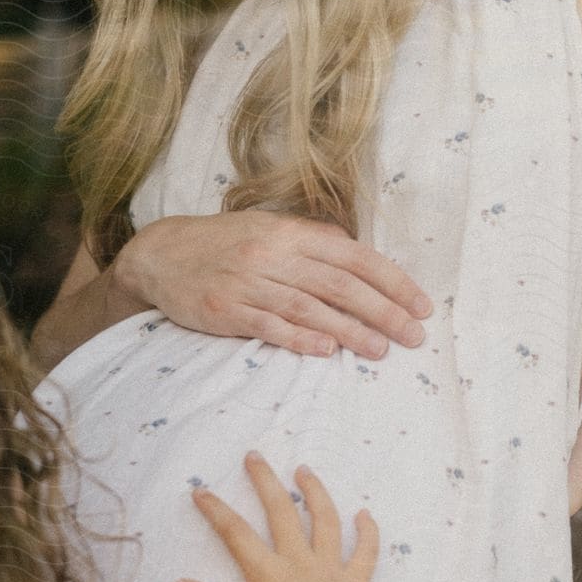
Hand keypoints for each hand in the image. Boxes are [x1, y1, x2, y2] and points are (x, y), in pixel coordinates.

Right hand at [113, 211, 432, 359]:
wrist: (160, 255)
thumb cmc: (225, 244)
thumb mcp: (269, 230)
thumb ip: (312, 242)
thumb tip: (358, 254)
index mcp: (290, 232)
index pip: (354, 256)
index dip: (392, 281)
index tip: (421, 304)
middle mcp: (273, 255)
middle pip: (339, 284)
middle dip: (383, 311)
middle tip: (414, 335)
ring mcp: (248, 283)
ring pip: (309, 307)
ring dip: (349, 331)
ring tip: (381, 350)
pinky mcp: (225, 311)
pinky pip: (268, 326)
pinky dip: (299, 338)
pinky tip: (326, 352)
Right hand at [171, 454, 380, 581]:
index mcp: (271, 575)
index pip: (237, 534)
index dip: (216, 510)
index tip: (200, 491)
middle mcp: (301, 564)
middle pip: (281, 512)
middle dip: (265, 481)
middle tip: (254, 455)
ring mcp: (332, 572)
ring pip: (325, 521)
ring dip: (315, 492)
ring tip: (304, 470)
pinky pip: (366, 553)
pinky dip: (368, 532)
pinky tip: (365, 514)